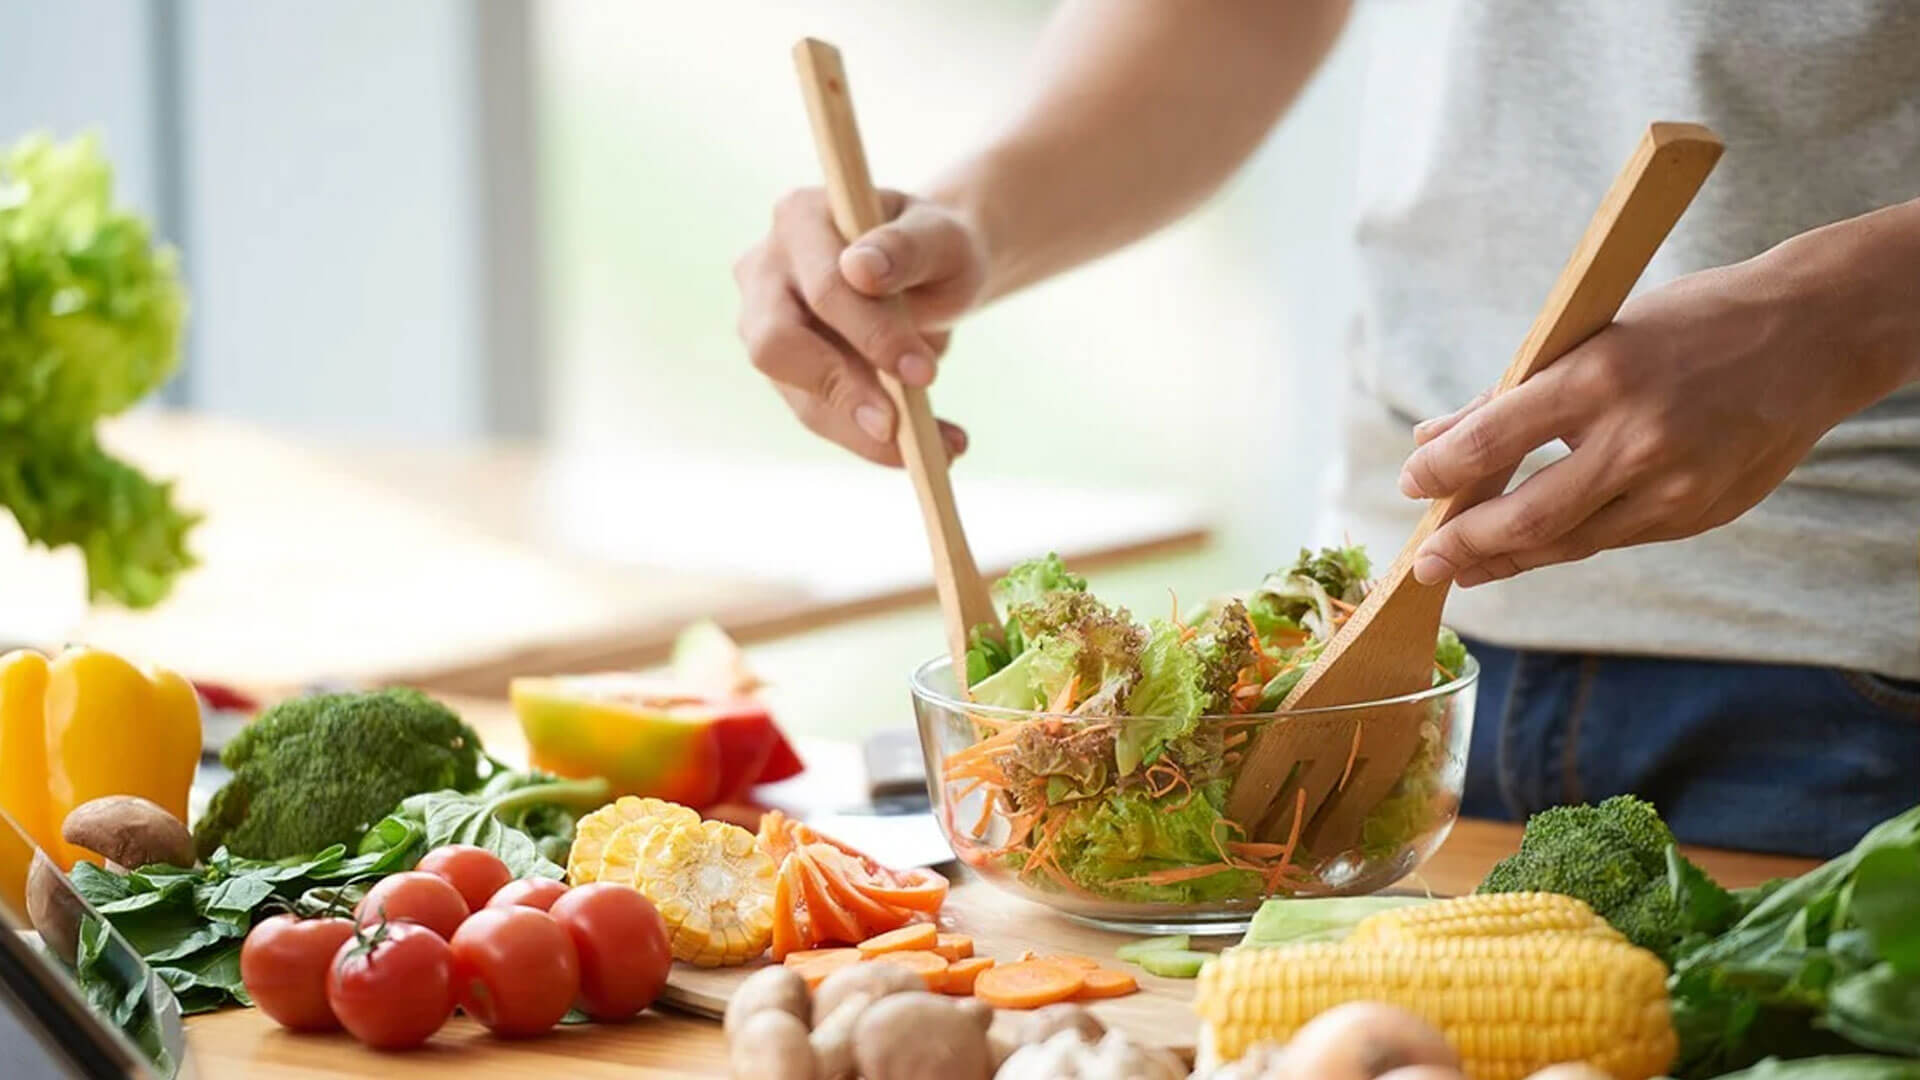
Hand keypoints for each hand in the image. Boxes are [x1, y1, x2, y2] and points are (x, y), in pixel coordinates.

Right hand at [733, 188, 986, 464]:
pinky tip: (931, 445)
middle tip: (902, 429)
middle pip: (777, 344)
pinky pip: (820, 415)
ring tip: (940, 449)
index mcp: (800, 218)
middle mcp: (766, 269)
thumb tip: (860, 270)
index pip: (823, 287)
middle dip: (844, 391)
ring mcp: (765, 323)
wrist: (933, 271)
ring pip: (797, 394)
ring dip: (864, 432)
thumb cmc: (936, 246)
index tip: (925, 374)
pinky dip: (872, 439)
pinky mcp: (786, 371)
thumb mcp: (942, 237)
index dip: (871, 334)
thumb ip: (908, 247)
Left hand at [1397, 256, 1901, 586]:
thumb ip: (1509, 394)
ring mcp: (1675, 487)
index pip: (1493, 440)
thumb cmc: (1690, 324)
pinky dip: (1565, 543)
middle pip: (1527, 518)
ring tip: (1463, 567)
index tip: (1410, 485)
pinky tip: (1530, 547)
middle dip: (1464, 546)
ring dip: (1507, 560)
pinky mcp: (1701, 515)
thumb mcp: (1592, 335)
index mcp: (1600, 377)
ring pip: (1569, 543)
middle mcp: (1637, 440)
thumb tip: (1431, 439)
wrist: (1813, 336)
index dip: (1439, 473)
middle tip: (1423, 563)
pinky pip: (1614, 539)